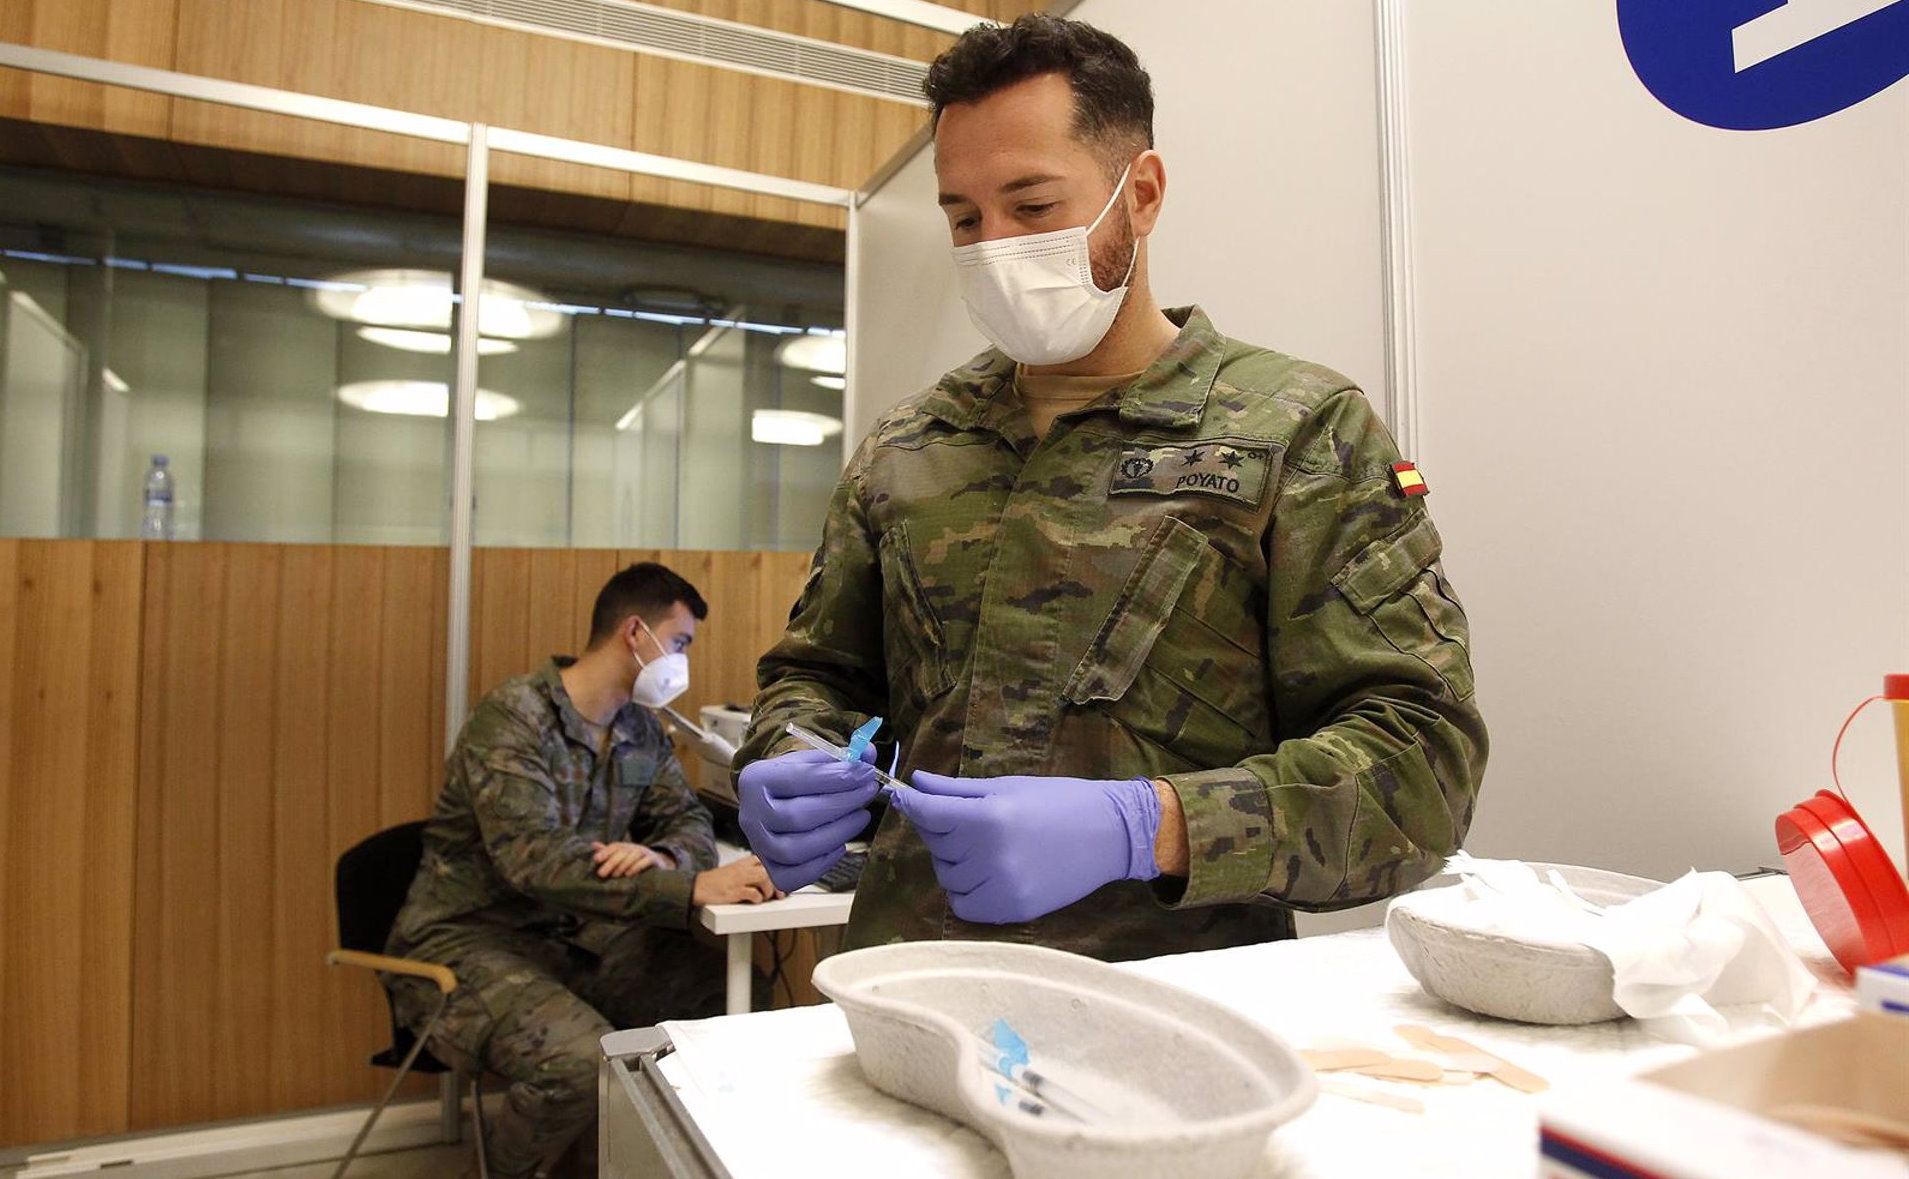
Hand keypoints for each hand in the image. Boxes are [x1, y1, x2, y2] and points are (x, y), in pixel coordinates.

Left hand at [590, 841, 666, 877]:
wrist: (658, 865)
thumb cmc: (634, 862)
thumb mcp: (621, 857)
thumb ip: (608, 852)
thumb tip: (593, 844)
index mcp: (626, 846)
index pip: (614, 846)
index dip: (605, 852)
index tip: (595, 860)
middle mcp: (635, 847)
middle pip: (622, 852)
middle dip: (611, 862)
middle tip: (601, 874)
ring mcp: (645, 852)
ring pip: (634, 855)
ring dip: (623, 865)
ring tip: (615, 875)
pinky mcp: (654, 860)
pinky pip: (646, 861)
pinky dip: (637, 867)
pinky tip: (629, 874)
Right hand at [692, 856, 783, 904]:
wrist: (698, 887)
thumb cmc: (715, 881)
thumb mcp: (733, 871)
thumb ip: (749, 872)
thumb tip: (767, 881)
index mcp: (742, 862)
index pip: (764, 860)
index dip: (775, 870)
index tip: (781, 879)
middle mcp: (742, 869)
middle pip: (767, 869)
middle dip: (776, 882)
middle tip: (778, 892)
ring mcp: (739, 879)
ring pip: (763, 877)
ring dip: (768, 889)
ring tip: (766, 897)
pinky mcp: (734, 891)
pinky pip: (753, 893)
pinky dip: (757, 898)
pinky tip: (755, 900)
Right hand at [738, 746, 878, 891]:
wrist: (770, 802)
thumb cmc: (795, 781)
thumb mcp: (812, 761)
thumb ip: (841, 758)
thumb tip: (868, 754)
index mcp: (756, 779)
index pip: (799, 779)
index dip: (837, 777)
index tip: (866, 772)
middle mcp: (751, 814)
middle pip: (798, 817)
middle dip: (842, 804)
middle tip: (869, 791)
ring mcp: (758, 845)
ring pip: (796, 850)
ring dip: (838, 833)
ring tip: (861, 816)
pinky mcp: (769, 868)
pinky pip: (793, 877)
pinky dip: (822, 864)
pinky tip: (840, 845)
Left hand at [888, 772, 1160, 924]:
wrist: (1109, 834)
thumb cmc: (1058, 801)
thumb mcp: (1006, 787)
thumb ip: (956, 790)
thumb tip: (916, 782)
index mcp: (988, 817)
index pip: (928, 813)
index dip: (910, 803)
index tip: (900, 795)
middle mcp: (989, 855)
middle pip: (936, 845)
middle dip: (941, 831)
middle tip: (967, 820)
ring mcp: (1000, 887)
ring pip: (947, 877)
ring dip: (954, 862)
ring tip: (984, 847)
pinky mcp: (1011, 911)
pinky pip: (964, 906)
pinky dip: (966, 892)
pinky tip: (987, 874)